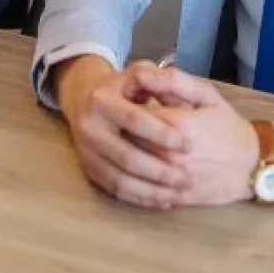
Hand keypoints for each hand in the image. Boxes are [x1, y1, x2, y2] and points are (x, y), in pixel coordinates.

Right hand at [54, 55, 192, 207]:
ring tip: (179, 193)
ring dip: (152, 190)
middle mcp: (89, 127)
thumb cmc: (121, 88)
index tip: (189, 143)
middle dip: (160, 170)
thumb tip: (166, 85)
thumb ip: (155, 76)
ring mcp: (86, 152)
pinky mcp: (89, 169)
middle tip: (188, 177)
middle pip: (127, 156)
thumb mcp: (136, 73)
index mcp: (101, 100)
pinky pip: (116, 190)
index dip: (162, 133)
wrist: (83, 99)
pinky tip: (163, 199)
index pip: (134, 120)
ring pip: (121, 179)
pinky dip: (140, 198)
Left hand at [131, 68, 273, 206]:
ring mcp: (175, 180)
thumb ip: (171, 81)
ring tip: (120, 143)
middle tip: (115, 122)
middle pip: (127, 141)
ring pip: (130, 169)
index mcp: (180, 125)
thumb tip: (138, 73)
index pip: (133, 114)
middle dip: (117, 130)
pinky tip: (126, 169)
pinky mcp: (177, 199)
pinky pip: (142, 194)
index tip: (121, 100)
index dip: (122, 106)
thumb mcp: (205, 94)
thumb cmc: (227, 125)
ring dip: (120, 156)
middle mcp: (174, 155)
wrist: (253, 164)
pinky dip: (129, 182)